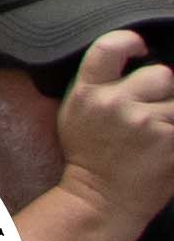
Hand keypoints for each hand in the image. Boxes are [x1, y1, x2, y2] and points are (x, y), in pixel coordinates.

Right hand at [62, 30, 173, 229]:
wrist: (102, 199)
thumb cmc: (90, 154)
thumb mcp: (76, 112)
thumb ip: (98, 83)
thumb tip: (133, 57)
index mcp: (87, 92)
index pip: (109, 46)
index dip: (131, 41)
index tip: (141, 49)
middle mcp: (116, 104)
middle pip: (161, 74)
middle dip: (164, 89)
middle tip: (155, 108)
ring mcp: (147, 124)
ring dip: (173, 112)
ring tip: (161, 128)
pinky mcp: (172, 143)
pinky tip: (165, 140)